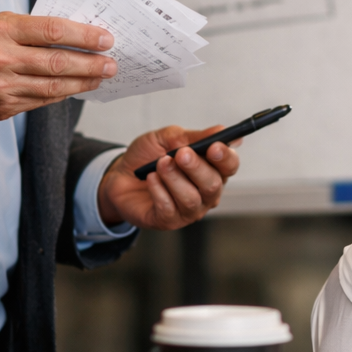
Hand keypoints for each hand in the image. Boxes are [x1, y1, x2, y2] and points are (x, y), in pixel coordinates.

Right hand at [0, 13, 116, 122]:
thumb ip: (29, 28)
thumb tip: (74, 34)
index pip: (52, 31)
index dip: (84, 35)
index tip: (106, 38)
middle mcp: (0, 58)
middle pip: (57, 62)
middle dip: (91, 63)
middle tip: (112, 63)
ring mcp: (1, 87)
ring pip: (53, 87)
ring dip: (82, 83)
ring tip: (101, 77)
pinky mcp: (2, 108)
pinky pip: (41, 101)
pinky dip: (62, 95)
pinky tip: (76, 88)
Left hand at [96, 125, 240, 229]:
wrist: (121, 175)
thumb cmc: (149, 156)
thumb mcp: (168, 138)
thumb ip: (192, 136)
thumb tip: (220, 130)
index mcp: (212, 169)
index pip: (230, 166)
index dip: (225, 157)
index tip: (214, 146)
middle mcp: (206, 192)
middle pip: (213, 184)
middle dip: (196, 167)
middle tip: (180, 154)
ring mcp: (190, 210)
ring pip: (191, 199)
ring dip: (174, 178)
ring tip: (159, 164)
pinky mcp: (169, 221)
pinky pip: (169, 208)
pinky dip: (158, 190)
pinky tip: (151, 178)